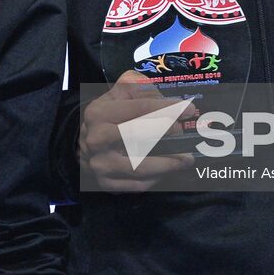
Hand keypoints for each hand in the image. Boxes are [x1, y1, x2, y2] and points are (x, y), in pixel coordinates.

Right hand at [79, 70, 196, 191]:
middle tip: (185, 134)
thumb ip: (142, 89)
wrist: (85, 144)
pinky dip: (156, 179)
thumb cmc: (110, 114)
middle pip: (135, 136)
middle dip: (165, 133)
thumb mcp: (120, 93)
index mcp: (99, 113)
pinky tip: (168, 170)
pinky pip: (137, 185)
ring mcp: (99, 164)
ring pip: (139, 167)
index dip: (166, 108)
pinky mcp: (106, 184)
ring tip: (186, 159)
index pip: (139, 108)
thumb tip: (170, 101)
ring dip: (167, 164)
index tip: (189, 110)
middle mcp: (96, 139)